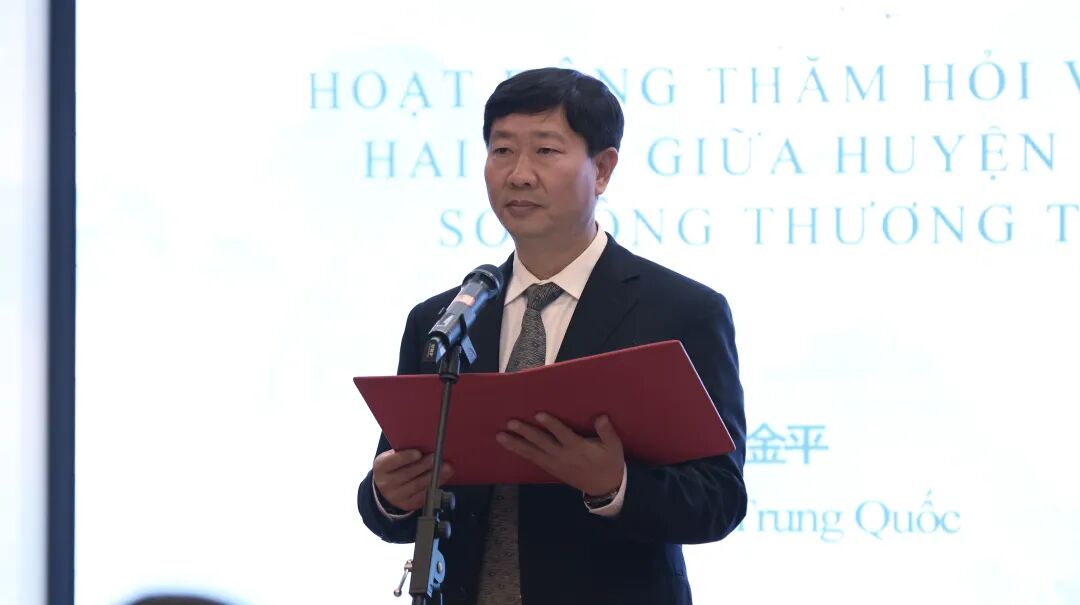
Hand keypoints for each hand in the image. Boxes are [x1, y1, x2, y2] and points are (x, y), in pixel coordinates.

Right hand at [372, 449, 453, 511]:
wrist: (388, 487)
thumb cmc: (396, 466)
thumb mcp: (394, 457)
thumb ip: (405, 452)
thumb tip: (427, 447)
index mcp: (381, 467)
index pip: (392, 461)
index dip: (405, 457)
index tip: (418, 452)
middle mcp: (386, 483)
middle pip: (407, 473)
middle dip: (425, 465)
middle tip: (438, 458)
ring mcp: (395, 496)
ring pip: (417, 485)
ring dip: (434, 476)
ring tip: (446, 468)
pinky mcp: (407, 504)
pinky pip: (422, 495)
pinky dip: (434, 486)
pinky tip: (442, 478)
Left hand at [496, 413, 623, 496]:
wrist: (605, 488)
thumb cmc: (609, 463)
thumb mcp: (614, 447)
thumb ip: (607, 431)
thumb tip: (600, 417)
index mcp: (578, 448)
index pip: (563, 434)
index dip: (551, 425)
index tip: (538, 415)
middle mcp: (563, 456)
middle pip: (542, 443)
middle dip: (526, 433)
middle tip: (511, 423)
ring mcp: (555, 464)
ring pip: (533, 453)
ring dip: (516, 445)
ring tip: (500, 437)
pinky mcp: (551, 469)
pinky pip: (533, 460)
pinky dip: (520, 453)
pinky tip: (510, 446)